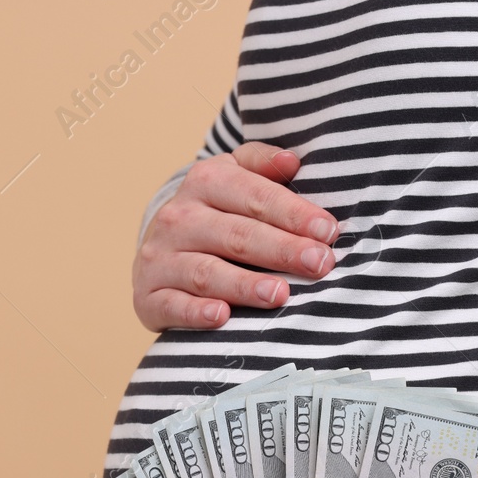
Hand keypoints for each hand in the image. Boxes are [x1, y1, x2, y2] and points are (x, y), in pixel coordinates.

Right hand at [131, 142, 339, 330]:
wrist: (160, 248)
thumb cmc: (215, 213)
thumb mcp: (234, 176)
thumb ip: (261, 163)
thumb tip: (291, 160)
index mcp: (204, 181)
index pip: (254, 195)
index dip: (293, 213)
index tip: (328, 231)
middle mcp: (178, 218)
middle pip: (236, 235)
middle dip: (281, 249)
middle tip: (320, 263)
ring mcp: (160, 258)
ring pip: (206, 272)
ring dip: (245, 285)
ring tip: (281, 294)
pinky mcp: (148, 296)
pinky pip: (172, 305)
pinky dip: (195, 312)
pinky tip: (222, 316)